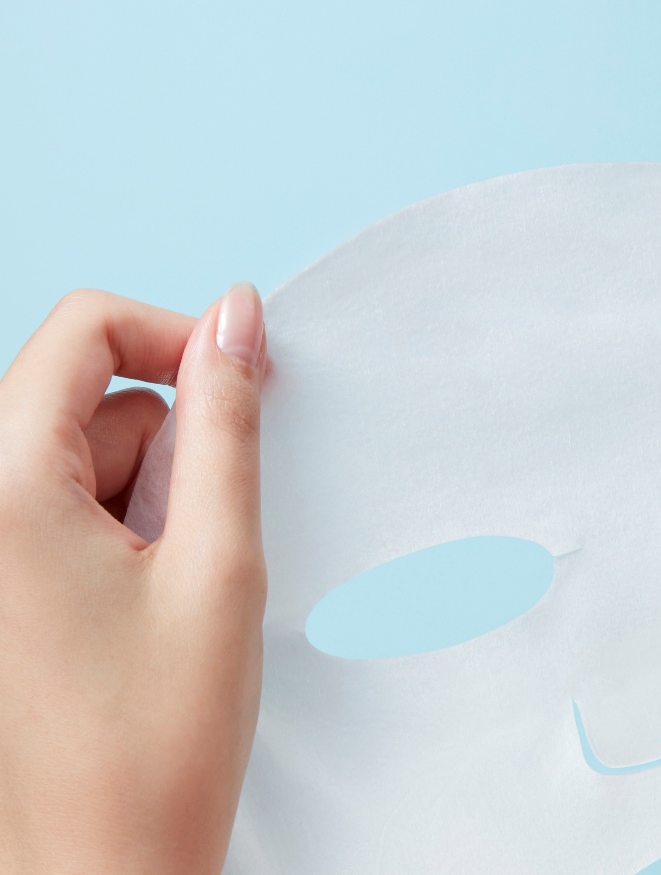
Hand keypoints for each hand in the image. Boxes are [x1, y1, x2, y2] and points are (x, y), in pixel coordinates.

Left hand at [0, 285, 265, 874]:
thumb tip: (236, 317)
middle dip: (163, 445)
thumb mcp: (217, 560)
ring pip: (78, 449)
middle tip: (194, 541)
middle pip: (86, 394)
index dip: (175, 337)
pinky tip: (133, 601)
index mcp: (3, 489)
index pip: (84, 328)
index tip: (238, 384)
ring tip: (164, 587)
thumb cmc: (154, 741)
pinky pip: (58, 497)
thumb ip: (226, 423)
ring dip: (142, 493)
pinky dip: (114, 524)